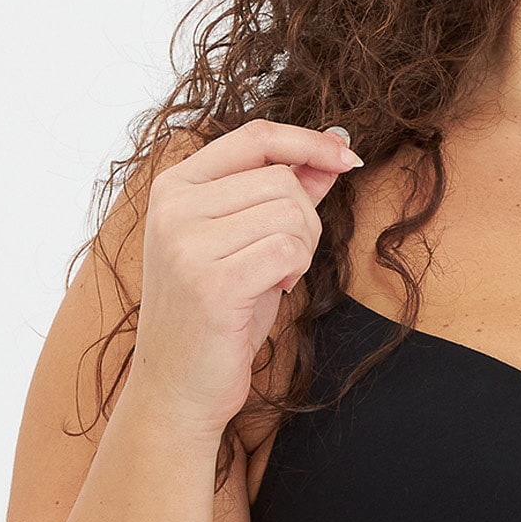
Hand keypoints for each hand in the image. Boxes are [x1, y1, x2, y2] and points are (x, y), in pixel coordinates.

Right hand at [128, 118, 362, 435]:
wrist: (179, 385)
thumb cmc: (217, 313)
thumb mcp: (247, 240)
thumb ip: (283, 192)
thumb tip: (334, 150)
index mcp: (174, 185)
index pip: (255, 136)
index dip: (309, 141)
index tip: (347, 156)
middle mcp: (173, 206)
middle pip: (280, 178)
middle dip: (306, 217)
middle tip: (287, 258)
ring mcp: (186, 243)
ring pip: (289, 212)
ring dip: (302, 247)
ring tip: (275, 276)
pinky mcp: (211, 281)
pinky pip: (288, 249)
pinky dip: (295, 270)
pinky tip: (274, 290)